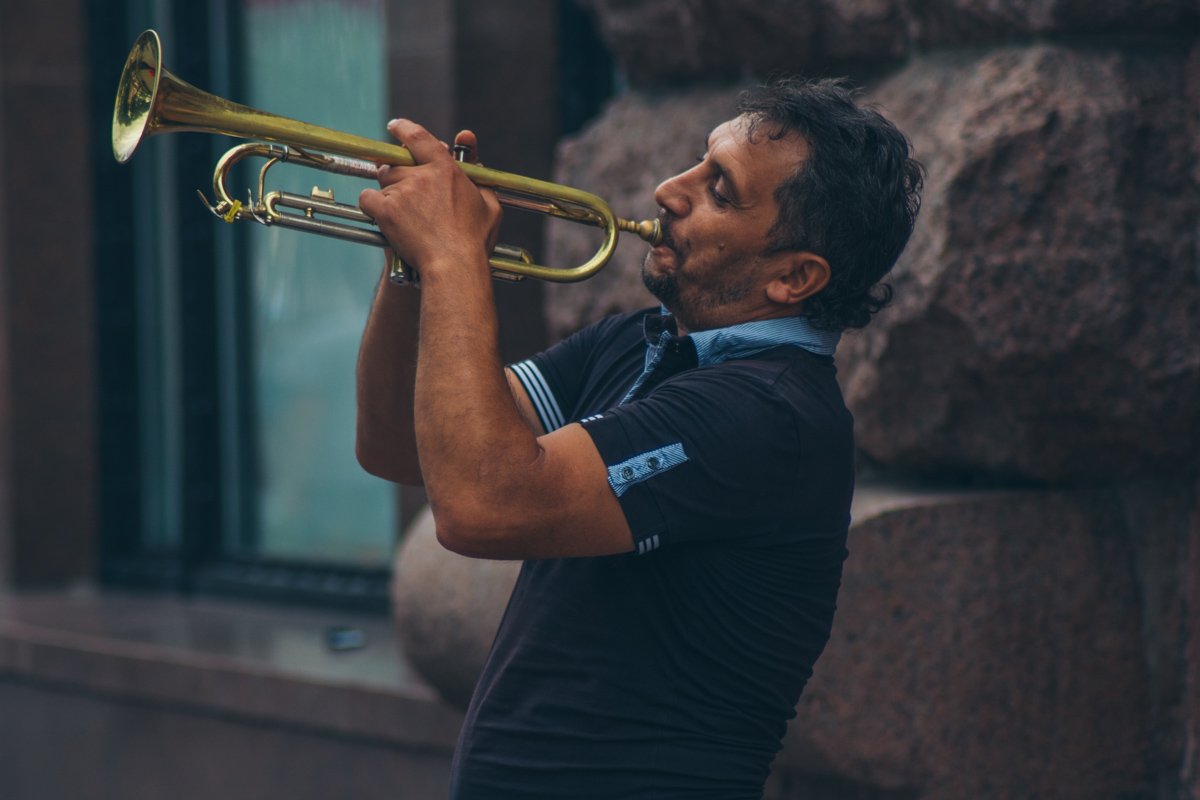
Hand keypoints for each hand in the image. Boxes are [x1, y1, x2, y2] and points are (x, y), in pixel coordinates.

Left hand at [359, 120, 501, 280]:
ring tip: (402, 212)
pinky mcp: (387, 210)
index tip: (395, 126)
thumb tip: (474, 160)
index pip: (418, 138)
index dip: (403, 128)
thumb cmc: (475, 241)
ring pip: (383, 180)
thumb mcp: (490, 206)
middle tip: (403, 189)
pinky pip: (367, 198)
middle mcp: (422, 176)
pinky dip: (372, 205)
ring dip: (388, 191)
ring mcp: (402, 192)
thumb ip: (481, 178)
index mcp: (446, 169)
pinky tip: (382, 216)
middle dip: (397, 172)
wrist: (454, 266)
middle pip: (396, 162)